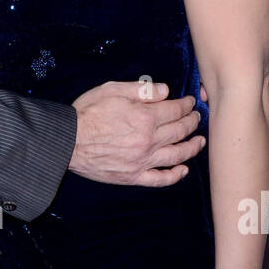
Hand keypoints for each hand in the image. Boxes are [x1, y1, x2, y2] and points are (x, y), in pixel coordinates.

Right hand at [69, 80, 204, 186]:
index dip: (186, 105)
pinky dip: (175, 176)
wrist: (68, 141)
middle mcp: (148, 141)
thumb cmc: (87, 113)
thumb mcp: (112, 90)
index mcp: (144, 118)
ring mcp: (142, 161)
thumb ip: (141, 90)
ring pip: (177, 155)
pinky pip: (160, 179)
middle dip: (192, 122)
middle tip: (196, 117)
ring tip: (200, 142)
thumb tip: (165, 90)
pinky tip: (183, 170)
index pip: (175, 110)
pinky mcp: (133, 176)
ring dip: (192, 147)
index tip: (190, 102)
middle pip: (180, 131)